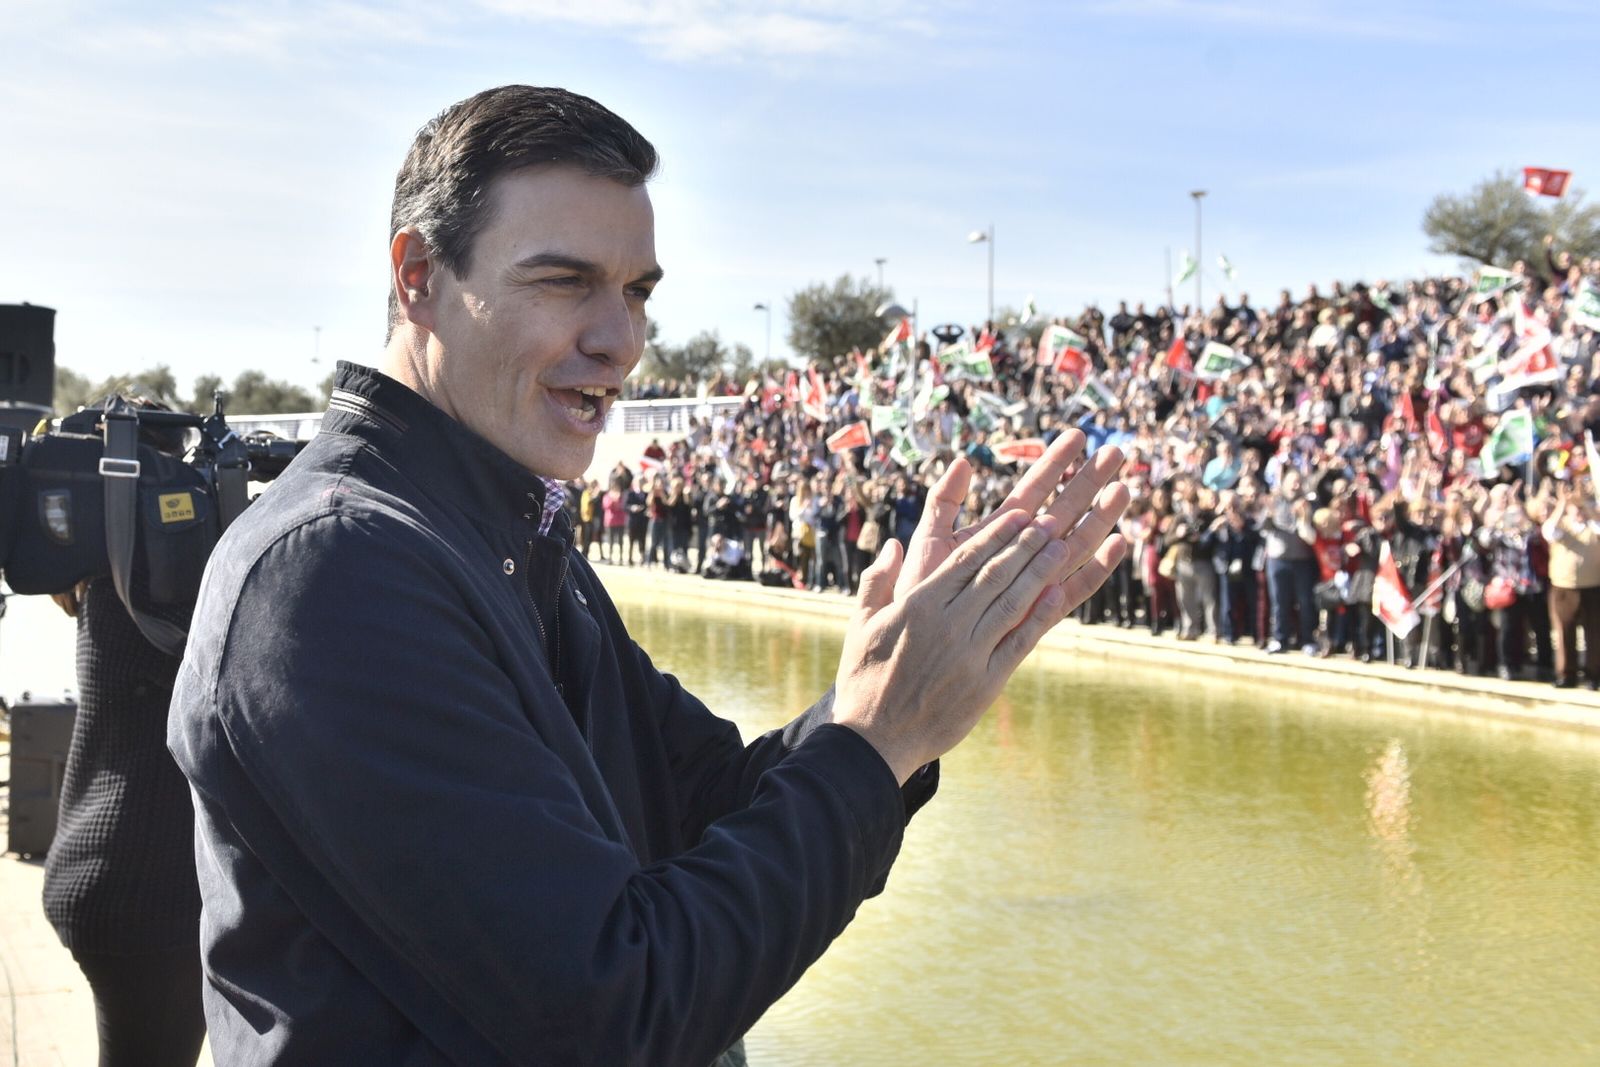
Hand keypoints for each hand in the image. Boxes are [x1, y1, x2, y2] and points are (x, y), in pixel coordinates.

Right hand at [834, 507, 1126, 783]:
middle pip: (995, 574)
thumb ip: (878, 581)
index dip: (996, 534)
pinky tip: (1056, 594)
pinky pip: (1019, 642)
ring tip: (1060, 546)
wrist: (875, 739)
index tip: (1018, 515)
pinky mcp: (986, 682)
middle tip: (1048, 522)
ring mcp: (970, 653)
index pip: (965, 559)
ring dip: (1039, 571)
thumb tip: (894, 544)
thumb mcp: (861, 624)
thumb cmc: (863, 679)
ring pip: (1012, 601)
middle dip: (1025, 544)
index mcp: (917, 605)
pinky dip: (1039, 616)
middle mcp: (948, 624)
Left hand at [896, 430, 1123, 599]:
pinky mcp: (1039, 613)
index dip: (1054, 463)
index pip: (1032, 490)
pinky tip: (1118, 543)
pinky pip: (1075, 590)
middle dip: (1088, 481)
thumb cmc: (918, 592)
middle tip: (1116, 451)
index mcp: (997, 533)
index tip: (1076, 435)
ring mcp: (1033, 582)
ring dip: (1101, 516)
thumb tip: (965, 461)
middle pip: (1063, 511)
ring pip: (1077, 544)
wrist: (917, 644)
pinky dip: (1098, 568)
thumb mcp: (929, 539)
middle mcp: (1020, 555)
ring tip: (1124, 487)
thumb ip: (945, 502)